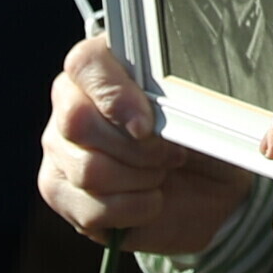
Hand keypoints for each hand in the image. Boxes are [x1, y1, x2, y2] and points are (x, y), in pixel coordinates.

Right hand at [40, 33, 257, 256]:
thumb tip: (150, 120)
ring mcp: (60, 150)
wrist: (212, 185)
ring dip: (140, 179)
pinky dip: (134, 208)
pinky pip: (91, 209)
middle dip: (137, 148)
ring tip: (161, 174)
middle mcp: (71, 103)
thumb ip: (174, 99)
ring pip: (88, 169)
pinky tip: (149, 198)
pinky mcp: (61, 193)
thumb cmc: (200, 136)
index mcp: (103, 66)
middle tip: (171, 154)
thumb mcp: (200, 110)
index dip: (116, 96)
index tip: (147, 125)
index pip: (85, 64)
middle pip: (78, 122)